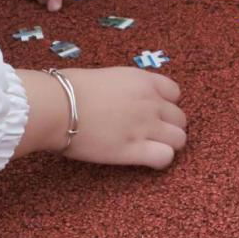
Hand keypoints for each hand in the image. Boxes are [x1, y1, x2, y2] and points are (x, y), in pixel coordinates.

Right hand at [18, 68, 186, 168]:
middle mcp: (151, 102)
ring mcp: (145, 126)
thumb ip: (126, 88)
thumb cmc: (70, 89)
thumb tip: (122, 97)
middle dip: (169, 127)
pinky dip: (160, 160)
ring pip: (179, 139)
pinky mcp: (134, 150)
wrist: (58, 106)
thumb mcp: (108, 77)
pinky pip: (165, 157)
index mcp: (144, 81)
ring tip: (151, 148)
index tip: (153, 113)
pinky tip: (147, 160)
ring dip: (169, 144)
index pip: (175, 93)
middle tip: (151, 134)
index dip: (166, 105)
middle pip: (180, 118)